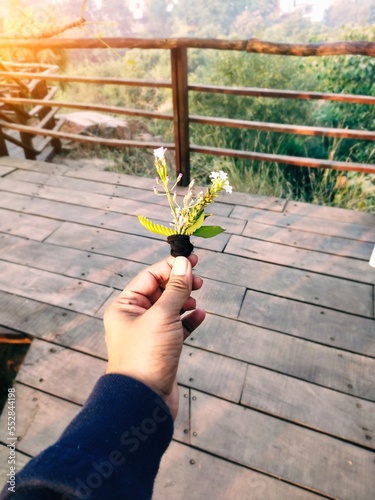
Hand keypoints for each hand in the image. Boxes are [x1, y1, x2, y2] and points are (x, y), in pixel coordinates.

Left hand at [104, 254, 204, 418]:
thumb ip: (175, 288)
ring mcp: (148, 333)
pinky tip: (199, 315)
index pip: (149, 276)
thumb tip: (184, 263)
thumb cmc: (146, 355)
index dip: (171, 266)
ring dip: (184, 301)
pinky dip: (188, 320)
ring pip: (169, 308)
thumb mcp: (162, 316)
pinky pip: (177, 327)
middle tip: (199, 281)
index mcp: (125, 306)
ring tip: (195, 300)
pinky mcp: (162, 348)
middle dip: (179, 284)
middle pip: (160, 290)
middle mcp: (134, 317)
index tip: (193, 260)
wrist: (144, 401)